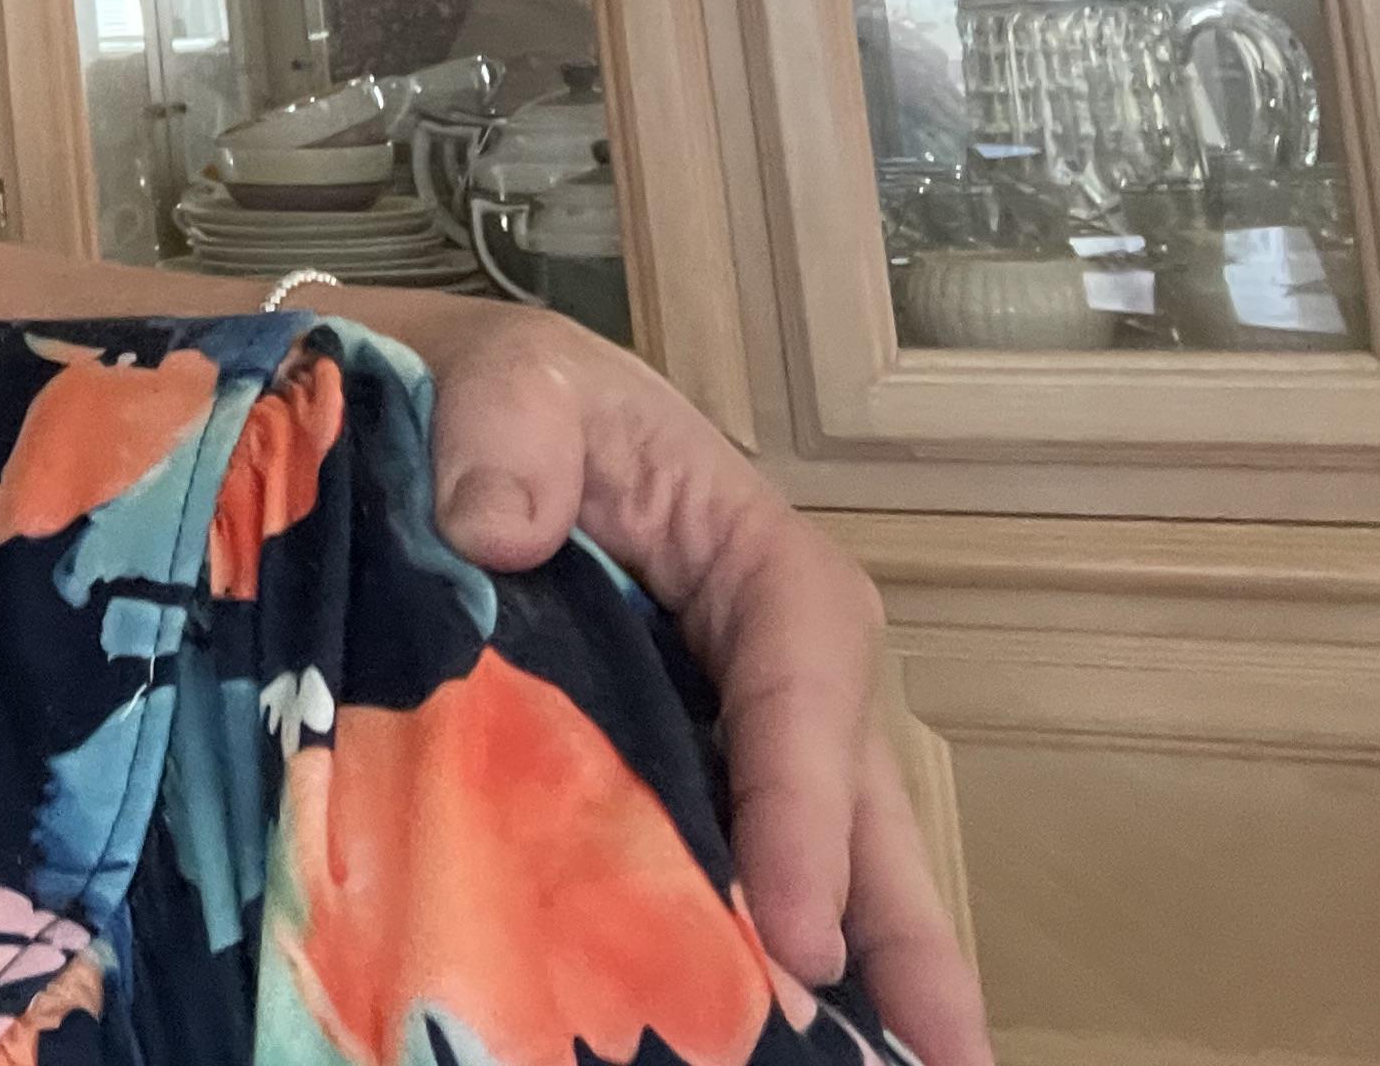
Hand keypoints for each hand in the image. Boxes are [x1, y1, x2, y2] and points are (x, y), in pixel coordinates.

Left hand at [396, 295, 990, 1065]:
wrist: (431, 414)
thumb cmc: (497, 396)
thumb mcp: (506, 381)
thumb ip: (509, 434)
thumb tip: (494, 527)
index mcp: (755, 555)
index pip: (800, 678)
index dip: (804, 806)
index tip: (798, 932)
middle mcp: (768, 656)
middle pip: (851, 793)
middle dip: (898, 928)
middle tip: (949, 1056)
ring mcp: (725, 721)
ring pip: (814, 845)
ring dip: (860, 962)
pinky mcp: (670, 764)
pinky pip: (728, 853)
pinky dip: (764, 943)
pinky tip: (775, 1031)